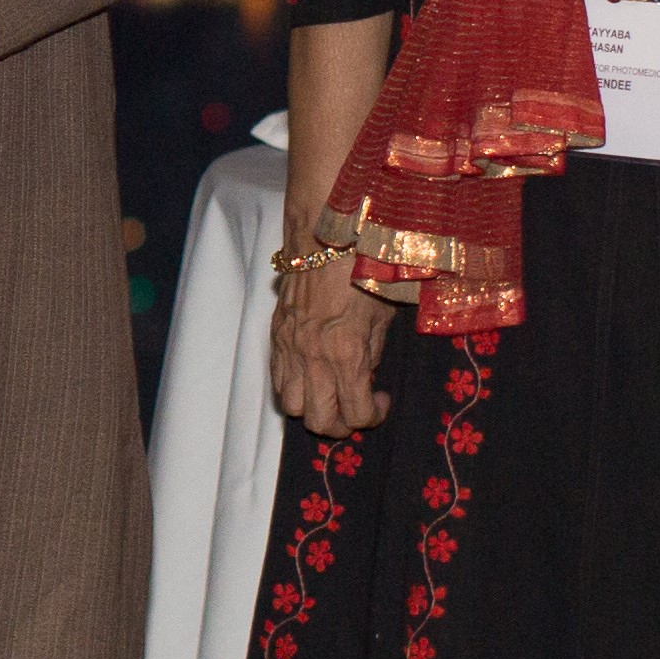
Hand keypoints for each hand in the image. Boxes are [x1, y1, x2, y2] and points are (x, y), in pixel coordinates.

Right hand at [269, 243, 392, 433]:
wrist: (325, 234)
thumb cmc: (364, 269)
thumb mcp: (383, 316)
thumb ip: (373, 353)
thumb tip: (366, 376)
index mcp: (346, 353)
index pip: (355, 414)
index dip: (373, 416)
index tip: (381, 399)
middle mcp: (313, 357)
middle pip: (319, 421)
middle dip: (342, 424)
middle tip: (356, 407)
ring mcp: (289, 347)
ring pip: (292, 405)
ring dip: (313, 406)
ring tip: (330, 392)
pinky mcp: (275, 334)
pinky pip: (277, 379)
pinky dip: (294, 386)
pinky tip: (311, 372)